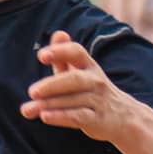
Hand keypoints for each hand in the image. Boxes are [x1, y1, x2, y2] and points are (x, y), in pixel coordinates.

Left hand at [21, 31, 139, 143]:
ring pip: (72, 100)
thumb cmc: (93, 91)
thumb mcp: (80, 72)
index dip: (60, 52)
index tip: (41, 56)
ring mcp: (98, 101)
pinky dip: (61, 117)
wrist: (124, 117)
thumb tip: (58, 33)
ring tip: (28, 110)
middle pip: (73, 79)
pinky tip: (45, 117)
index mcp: (89, 66)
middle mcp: (95, 81)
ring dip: (49, 105)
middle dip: (52, 85)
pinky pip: (78, 117)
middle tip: (32, 92)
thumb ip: (64, 56)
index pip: (76, 52)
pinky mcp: (98, 120)